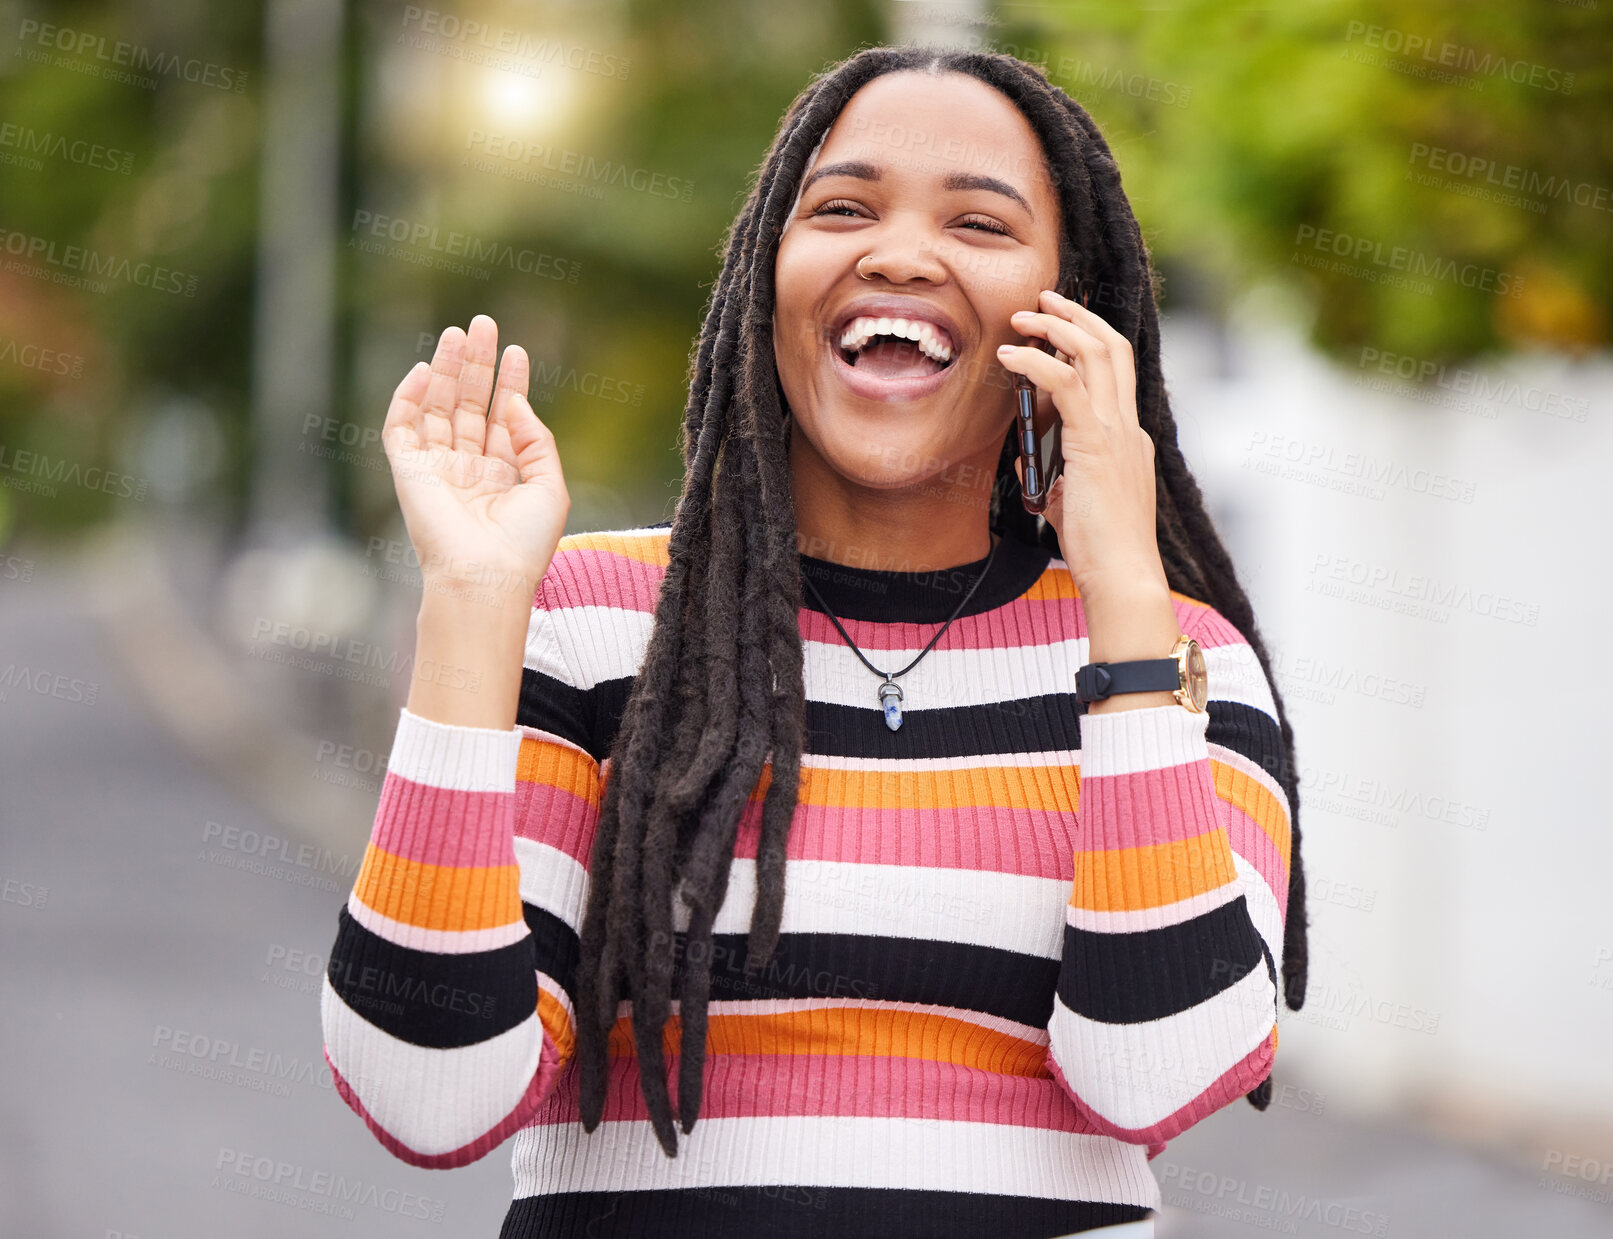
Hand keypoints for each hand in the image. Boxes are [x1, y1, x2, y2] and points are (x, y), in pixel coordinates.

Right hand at [382, 315, 569, 602]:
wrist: (485, 576)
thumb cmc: (524, 543)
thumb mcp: (550, 486)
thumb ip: (535, 439)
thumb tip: (511, 402)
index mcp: (502, 475)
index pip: (501, 418)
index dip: (509, 383)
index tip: (516, 350)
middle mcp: (467, 468)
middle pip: (467, 404)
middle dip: (475, 364)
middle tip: (482, 323)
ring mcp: (436, 469)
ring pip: (436, 407)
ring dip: (444, 369)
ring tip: (458, 333)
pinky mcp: (407, 472)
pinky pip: (400, 428)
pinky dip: (406, 398)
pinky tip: (422, 370)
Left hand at [998, 289, 1166, 598]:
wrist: (1122, 576)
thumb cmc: (1100, 550)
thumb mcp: (1073, 504)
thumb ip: (1058, 476)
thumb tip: (1027, 459)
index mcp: (1128, 438)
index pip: (1114, 372)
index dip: (1088, 338)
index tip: (1059, 323)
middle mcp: (1128, 426)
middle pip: (1111, 346)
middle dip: (1076, 314)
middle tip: (1044, 297)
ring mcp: (1117, 431)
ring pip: (1094, 352)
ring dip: (1055, 325)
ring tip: (1022, 315)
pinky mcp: (1096, 442)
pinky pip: (1066, 383)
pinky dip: (1036, 361)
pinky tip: (1010, 356)